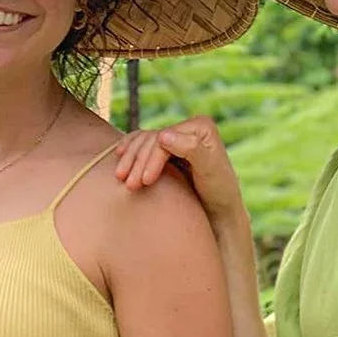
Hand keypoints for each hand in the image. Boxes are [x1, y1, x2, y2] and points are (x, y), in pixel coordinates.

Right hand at [114, 115, 247, 230]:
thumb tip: (163, 135)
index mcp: (201, 127)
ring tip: (121, 179)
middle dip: (137, 162)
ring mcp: (175, 137)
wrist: (218, 209)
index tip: (145, 182)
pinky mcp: (167, 148)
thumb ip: (191, 149)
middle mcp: (188, 128)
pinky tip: (119, 157)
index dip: (151, 158)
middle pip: (151, 140)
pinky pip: (141, 143)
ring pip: (143, 142)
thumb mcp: (210, 171)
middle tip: (129, 185)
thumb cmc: (218, 192)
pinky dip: (129, 150)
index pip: (165, 139)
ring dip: (129, 159)